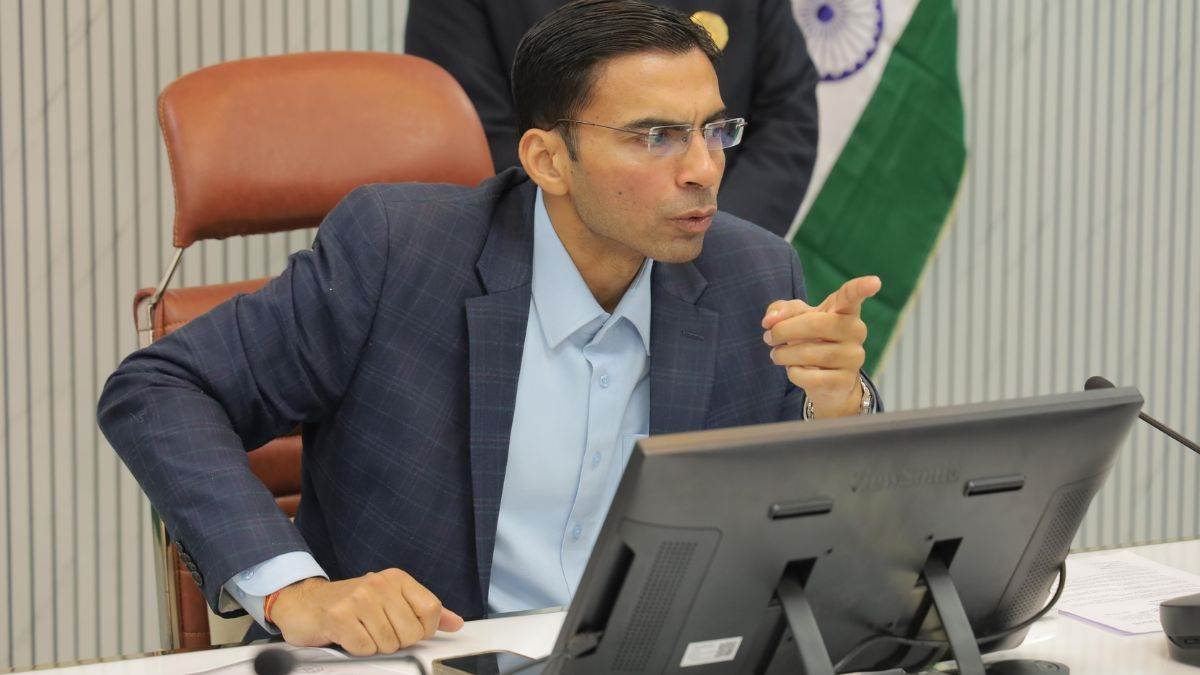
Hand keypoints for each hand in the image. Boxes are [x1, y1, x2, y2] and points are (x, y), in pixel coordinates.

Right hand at [270, 569, 464, 655]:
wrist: (305, 602)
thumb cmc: (350, 603)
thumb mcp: (391, 599)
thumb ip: (424, 610)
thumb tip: (455, 622)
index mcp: (397, 578)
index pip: (431, 610)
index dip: (423, 629)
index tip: (408, 629)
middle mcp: (379, 584)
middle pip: (412, 632)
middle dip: (397, 641)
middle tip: (377, 630)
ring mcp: (359, 599)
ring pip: (389, 644)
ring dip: (376, 646)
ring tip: (362, 631)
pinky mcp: (339, 617)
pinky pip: (365, 649)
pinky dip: (358, 649)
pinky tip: (349, 636)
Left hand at [761, 276, 881, 418]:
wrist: (826, 381)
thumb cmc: (810, 339)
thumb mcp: (795, 319)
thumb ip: (781, 311)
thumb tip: (769, 321)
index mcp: (844, 310)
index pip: (852, 296)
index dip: (861, 288)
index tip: (874, 282)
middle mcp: (855, 331)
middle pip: (816, 324)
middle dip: (784, 331)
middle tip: (769, 337)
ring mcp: (853, 357)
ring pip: (811, 353)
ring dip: (784, 354)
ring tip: (777, 355)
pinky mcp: (845, 381)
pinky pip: (811, 377)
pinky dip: (794, 373)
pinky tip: (794, 370)